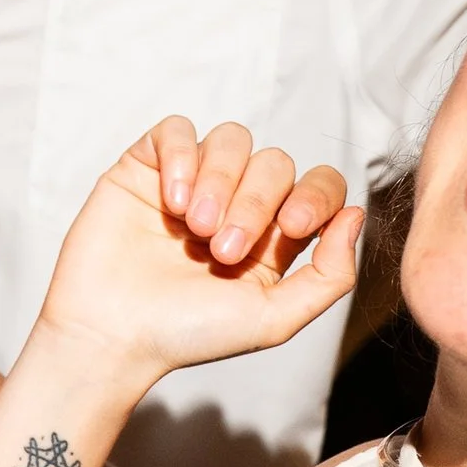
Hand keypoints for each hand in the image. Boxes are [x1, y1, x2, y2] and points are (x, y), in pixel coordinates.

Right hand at [39, 121, 359, 390]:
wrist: (111, 336)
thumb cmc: (188, 335)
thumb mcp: (275, 319)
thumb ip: (330, 275)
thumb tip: (355, 216)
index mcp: (274, 236)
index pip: (318, 185)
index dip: (315, 195)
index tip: (290, 229)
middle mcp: (237, 202)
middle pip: (275, 161)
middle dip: (255, 202)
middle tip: (222, 249)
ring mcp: (191, 181)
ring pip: (231, 139)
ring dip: (220, 179)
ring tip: (195, 227)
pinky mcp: (145, 168)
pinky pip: (175, 130)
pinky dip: (181, 157)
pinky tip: (171, 200)